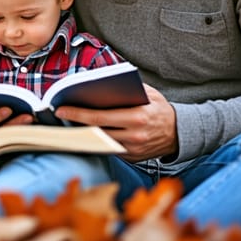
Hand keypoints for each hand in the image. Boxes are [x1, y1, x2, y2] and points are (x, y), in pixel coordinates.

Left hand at [53, 84, 176, 162]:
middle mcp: (135, 136)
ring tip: (68, 123)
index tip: (61, 109)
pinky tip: (85, 133)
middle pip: (96, 131)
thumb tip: (100, 82)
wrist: (181, 132)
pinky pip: (109, 149)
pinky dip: (97, 141)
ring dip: (83, 133)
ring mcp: (133, 150)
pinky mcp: (132, 158)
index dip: (78, 113)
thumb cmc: (160, 109)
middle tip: (59, 116)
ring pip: (100, 142)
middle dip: (75, 124)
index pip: (100, 116)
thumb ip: (128, 87)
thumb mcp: (149, 93)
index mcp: (138, 117)